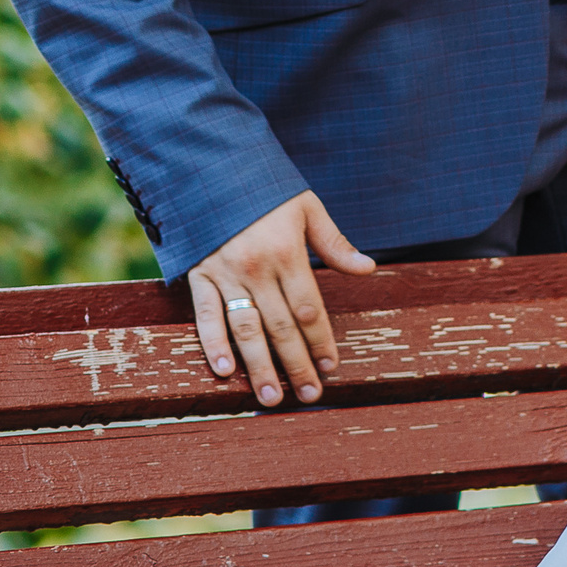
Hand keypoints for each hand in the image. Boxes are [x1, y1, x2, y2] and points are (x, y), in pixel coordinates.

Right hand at [187, 190, 375, 408]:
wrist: (214, 169)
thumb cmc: (267, 190)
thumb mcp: (307, 208)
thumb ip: (334, 243)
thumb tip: (368, 269)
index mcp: (286, 252)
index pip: (308, 308)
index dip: (321, 340)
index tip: (331, 367)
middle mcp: (256, 268)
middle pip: (280, 326)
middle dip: (297, 364)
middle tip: (309, 395)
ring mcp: (224, 274)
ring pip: (245, 329)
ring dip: (259, 366)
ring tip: (272, 397)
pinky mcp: (198, 276)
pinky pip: (206, 316)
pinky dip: (214, 344)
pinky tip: (226, 372)